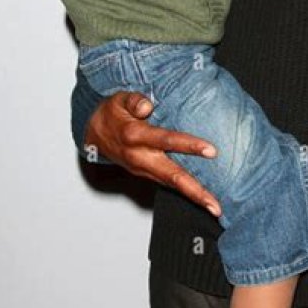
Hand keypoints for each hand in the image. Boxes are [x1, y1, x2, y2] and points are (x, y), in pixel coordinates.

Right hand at [85, 91, 221, 215]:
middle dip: (195, 191)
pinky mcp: (144, 174)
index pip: (166, 140)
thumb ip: (134, 100)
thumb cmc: (111, 114)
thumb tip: (147, 106)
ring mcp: (141, 169)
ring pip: (170, 185)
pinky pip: (166, 184)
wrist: (93, 133)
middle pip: (171, 176)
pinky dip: (183, 192)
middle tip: (215, 204)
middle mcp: (139, 157)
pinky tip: (200, 197)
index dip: (189, 145)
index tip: (211, 151)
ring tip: (214, 208)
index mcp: (135, 136)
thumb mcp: (118, 100)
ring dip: (193, 197)